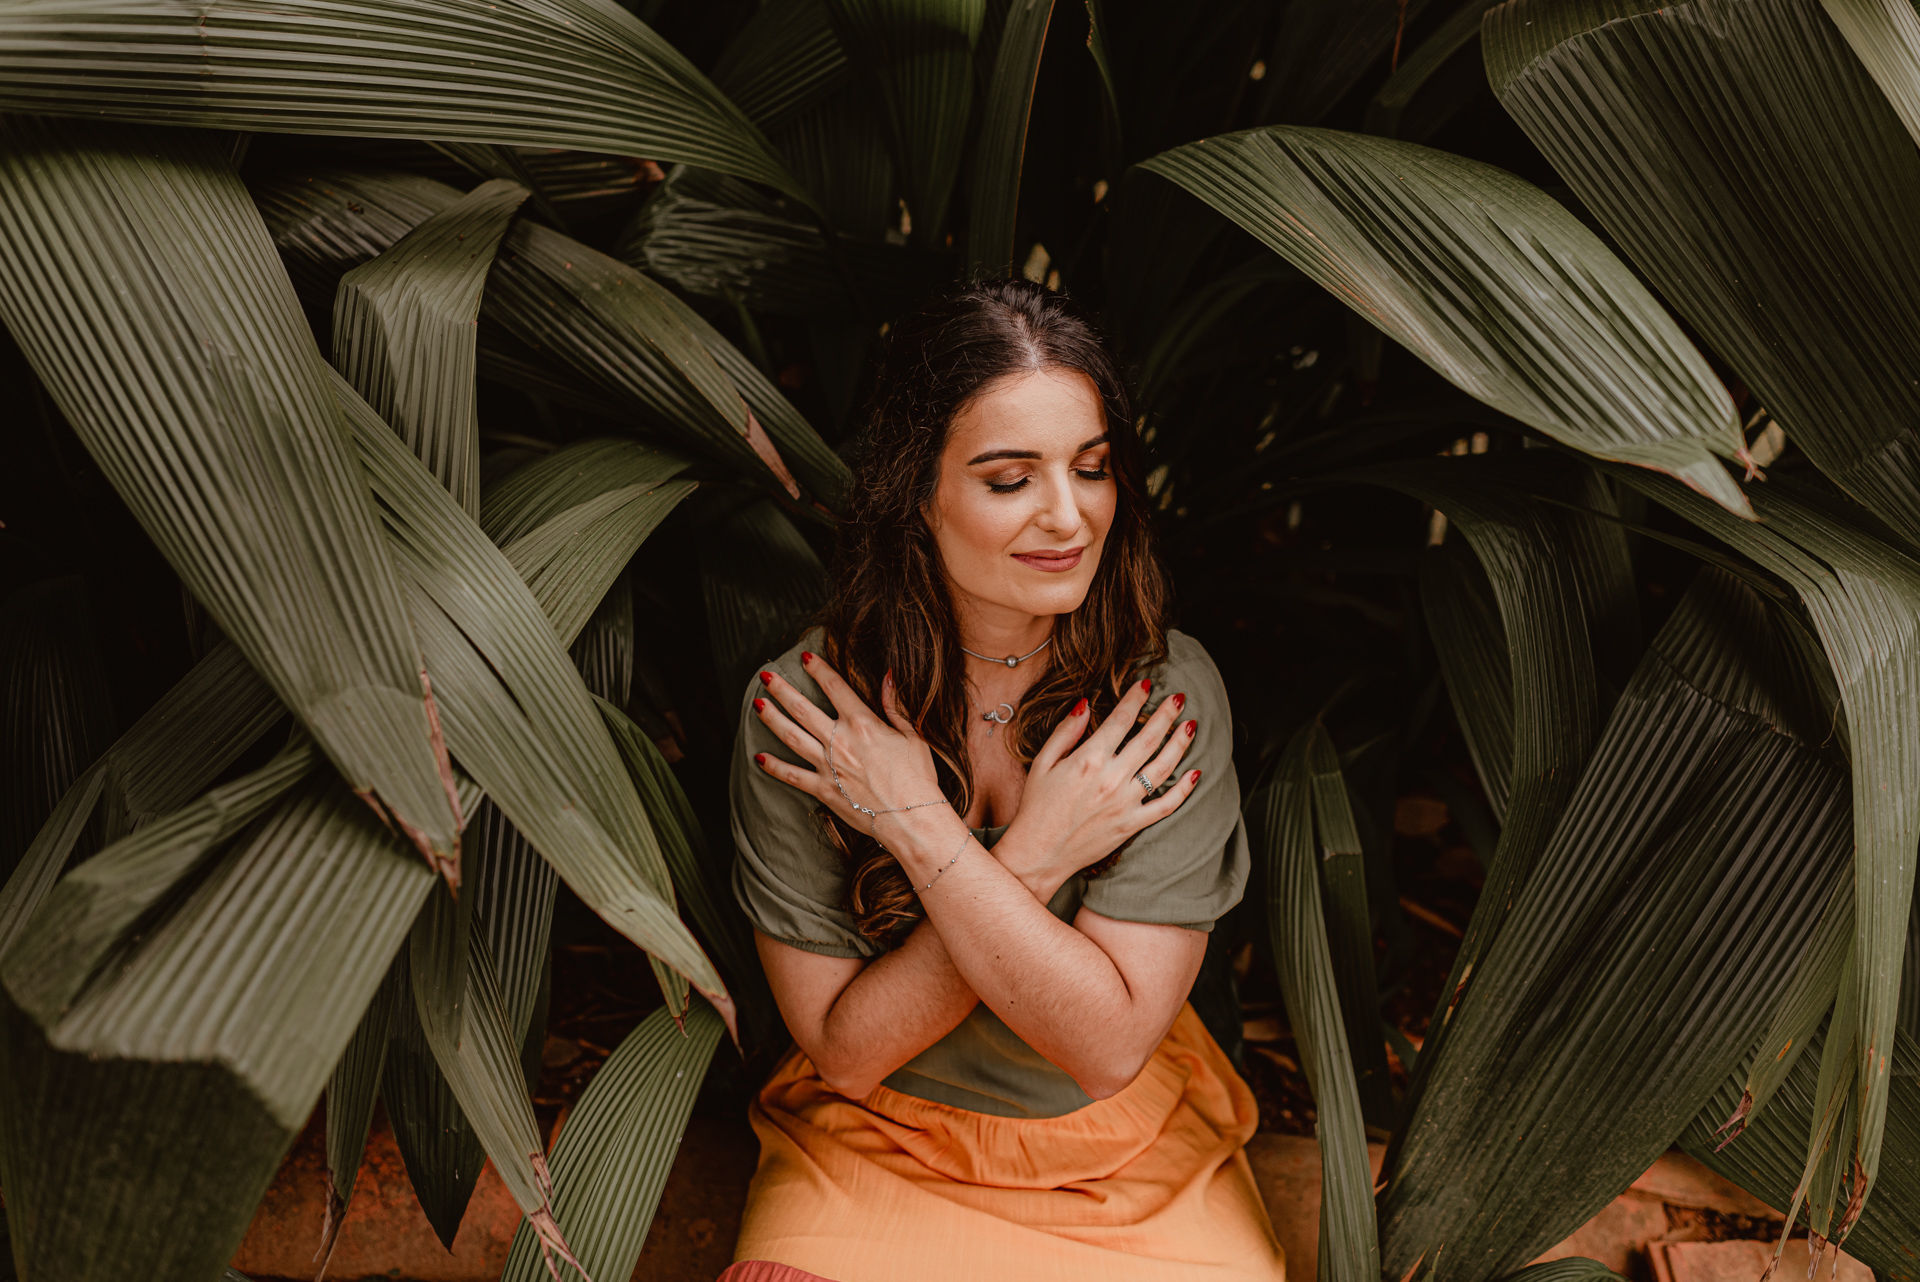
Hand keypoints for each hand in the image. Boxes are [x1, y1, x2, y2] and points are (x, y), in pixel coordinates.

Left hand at [751, 652, 946, 838]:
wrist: (911, 819)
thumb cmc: (918, 778)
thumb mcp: (913, 735)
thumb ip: (895, 705)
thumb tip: (889, 675)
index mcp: (863, 723)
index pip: (834, 687)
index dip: (818, 669)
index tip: (805, 657)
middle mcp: (840, 740)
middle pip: (802, 708)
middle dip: (782, 689)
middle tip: (766, 676)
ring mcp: (828, 766)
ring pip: (791, 736)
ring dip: (771, 719)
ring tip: (757, 705)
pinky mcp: (823, 790)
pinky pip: (792, 776)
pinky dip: (775, 767)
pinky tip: (759, 758)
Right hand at [1002, 677, 1201, 892]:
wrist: (1039, 853)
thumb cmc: (1037, 807)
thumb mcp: (1043, 762)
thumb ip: (1066, 731)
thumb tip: (1085, 704)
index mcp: (1089, 759)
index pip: (1121, 720)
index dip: (1136, 698)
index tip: (1147, 684)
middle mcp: (1111, 778)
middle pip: (1148, 738)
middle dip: (1167, 714)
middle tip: (1179, 698)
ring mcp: (1125, 803)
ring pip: (1163, 767)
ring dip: (1180, 743)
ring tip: (1191, 726)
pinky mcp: (1132, 824)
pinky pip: (1166, 805)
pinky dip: (1184, 789)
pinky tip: (1195, 773)